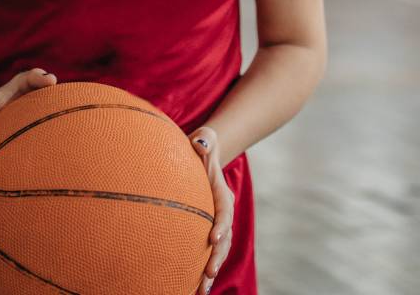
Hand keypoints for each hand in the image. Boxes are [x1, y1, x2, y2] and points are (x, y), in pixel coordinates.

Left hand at [189, 125, 235, 293]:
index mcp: (222, 192)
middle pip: (224, 237)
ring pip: (218, 249)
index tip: (212, 239)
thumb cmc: (201, 146)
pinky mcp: (209, 228)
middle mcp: (223, 210)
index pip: (224, 211)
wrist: (205, 152)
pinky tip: (195, 285)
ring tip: (202, 288)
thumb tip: (201, 143)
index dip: (221, 225)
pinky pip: (209, 250)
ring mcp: (218, 221)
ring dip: (211, 268)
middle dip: (217, 256)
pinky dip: (204, 267)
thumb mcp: (204, 140)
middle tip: (208, 273)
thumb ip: (203, 142)